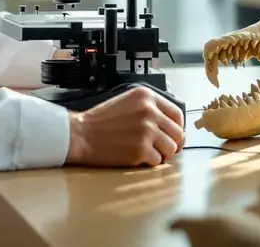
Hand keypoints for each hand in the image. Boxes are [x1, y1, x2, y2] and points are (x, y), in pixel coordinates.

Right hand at [65, 86, 184, 167]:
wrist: (81, 134)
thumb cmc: (101, 121)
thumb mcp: (127, 102)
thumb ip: (149, 108)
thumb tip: (170, 126)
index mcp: (146, 97)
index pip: (177, 113)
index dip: (178, 127)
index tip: (174, 135)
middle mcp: (149, 112)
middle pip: (178, 133)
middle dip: (174, 144)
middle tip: (166, 150)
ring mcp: (146, 131)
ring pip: (171, 148)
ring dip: (163, 154)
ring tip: (150, 153)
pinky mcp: (141, 149)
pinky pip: (158, 161)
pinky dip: (150, 162)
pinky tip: (138, 158)